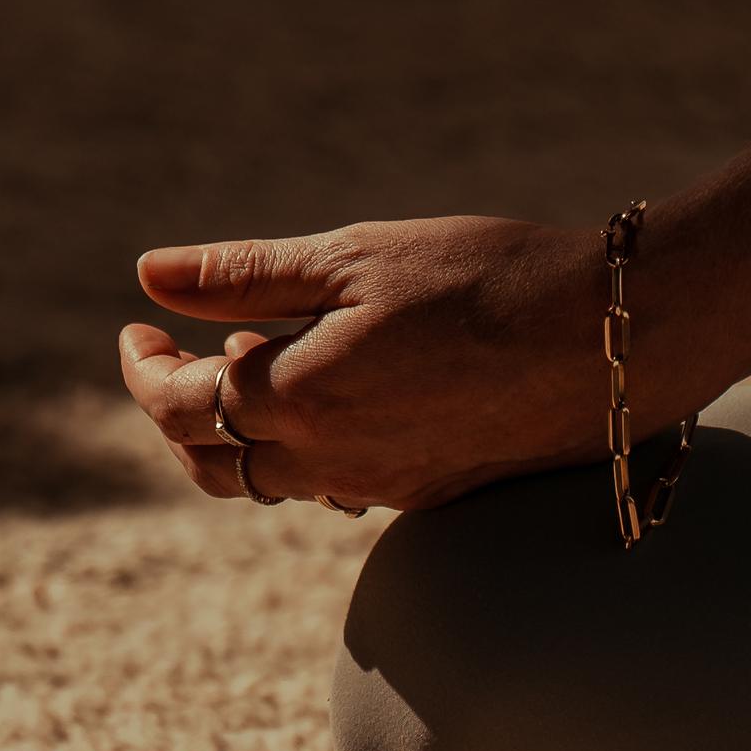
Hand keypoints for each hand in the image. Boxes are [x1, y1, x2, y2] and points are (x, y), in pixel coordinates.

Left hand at [117, 214, 620, 511]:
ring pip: (270, 482)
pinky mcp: (428, 494)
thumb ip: (243, 275)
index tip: (136, 329)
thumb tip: (147, 275)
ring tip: (251, 360)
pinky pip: (333, 485)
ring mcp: (380, 488)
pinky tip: (332, 390)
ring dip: (238, 433)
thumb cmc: (484, 276)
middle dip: (175, 412)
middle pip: (211, 463)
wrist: (613, 336)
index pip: (176, 406)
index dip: (141, 369)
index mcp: (296, 399)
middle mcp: (328, 462)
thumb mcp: (353, 256)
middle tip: (174, 354)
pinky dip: (302, 446)